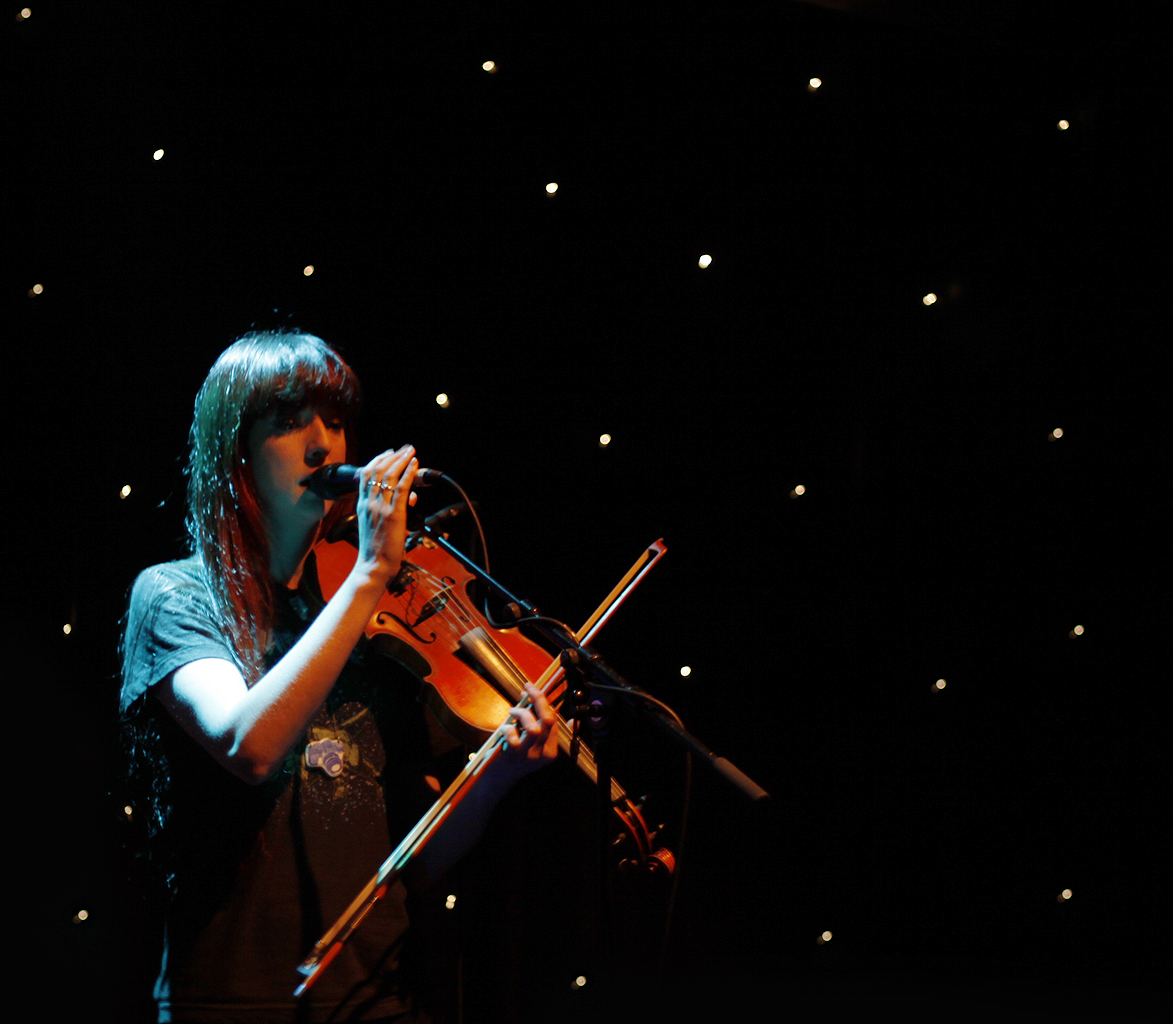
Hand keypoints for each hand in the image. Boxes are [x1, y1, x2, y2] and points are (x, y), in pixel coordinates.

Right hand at [354, 445, 417, 584]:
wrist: (373, 566)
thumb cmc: (376, 549)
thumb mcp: (379, 525)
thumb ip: (392, 509)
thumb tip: (411, 497)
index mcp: (362, 505)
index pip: (366, 474)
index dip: (379, 460)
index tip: (390, 452)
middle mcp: (369, 503)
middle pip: (378, 470)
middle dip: (393, 456)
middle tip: (405, 448)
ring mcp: (380, 508)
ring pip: (390, 476)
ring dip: (402, 460)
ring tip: (411, 451)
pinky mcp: (394, 515)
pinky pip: (401, 489)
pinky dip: (409, 474)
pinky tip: (415, 465)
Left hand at [500, 682, 560, 777]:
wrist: (497, 779)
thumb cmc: (513, 756)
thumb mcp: (530, 743)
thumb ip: (537, 724)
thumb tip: (538, 697)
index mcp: (551, 750)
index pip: (553, 720)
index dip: (542, 701)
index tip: (531, 689)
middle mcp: (543, 754)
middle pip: (548, 720)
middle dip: (538, 699)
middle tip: (527, 688)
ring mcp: (529, 756)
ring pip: (534, 728)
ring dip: (522, 714)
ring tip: (512, 711)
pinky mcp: (513, 757)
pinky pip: (514, 736)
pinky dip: (508, 727)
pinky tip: (504, 729)